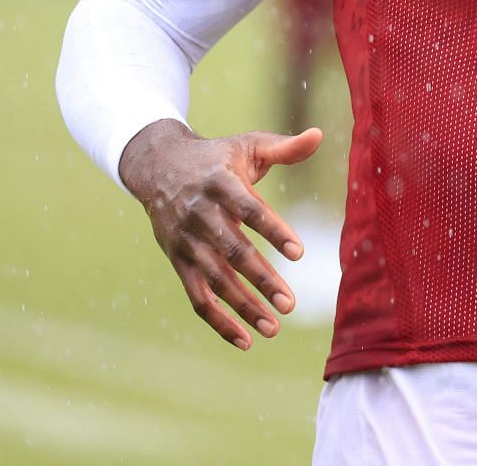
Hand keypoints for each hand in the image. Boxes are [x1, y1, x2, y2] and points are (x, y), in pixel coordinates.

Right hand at [118, 120, 322, 349]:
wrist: (157, 166)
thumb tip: (318, 135)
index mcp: (221, 183)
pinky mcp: (178, 261)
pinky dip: (218, 322)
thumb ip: (283, 148)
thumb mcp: (246, 146)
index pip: (250, 210)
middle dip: (261, 279)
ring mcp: (186, 241)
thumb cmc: (215, 157)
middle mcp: (200, 214)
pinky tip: (245, 341)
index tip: (300, 253)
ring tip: (274, 328)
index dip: (274, 231)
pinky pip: (197, 297)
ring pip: (215, 280)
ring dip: (243, 307)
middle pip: (233, 252)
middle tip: (291, 303)